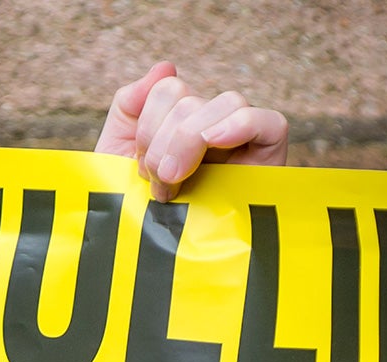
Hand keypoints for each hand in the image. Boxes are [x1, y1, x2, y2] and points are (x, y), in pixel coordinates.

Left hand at [96, 61, 288, 201]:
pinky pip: (268, 121)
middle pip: (189, 98)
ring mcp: (242, 142)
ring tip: (174, 184)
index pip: (168, 89)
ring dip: (190, 141)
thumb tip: (164, 68)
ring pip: (223, 103)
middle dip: (162, 143)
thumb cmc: (136, 217)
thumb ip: (130, 107)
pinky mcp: (269, 159)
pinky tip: (216, 141)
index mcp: (180, 124)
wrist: (154, 267)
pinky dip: (241, 124)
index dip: (147, 126)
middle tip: (158, 185)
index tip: (139, 170)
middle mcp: (212, 128)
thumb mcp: (117, 156)